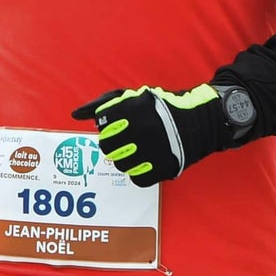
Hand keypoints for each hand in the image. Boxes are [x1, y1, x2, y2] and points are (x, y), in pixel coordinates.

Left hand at [70, 84, 228, 187]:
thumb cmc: (159, 107)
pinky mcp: (164, 167)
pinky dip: (139, 172)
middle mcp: (141, 129)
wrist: (200, 121)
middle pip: (107, 148)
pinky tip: (146, 161)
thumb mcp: (131, 96)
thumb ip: (101, 104)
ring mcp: (153, 150)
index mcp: (131, 109)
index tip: (118, 126)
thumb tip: (75, 115)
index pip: (101, 126)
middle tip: (125, 141)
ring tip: (137, 150)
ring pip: (120, 165)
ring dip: (125, 159)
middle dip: (112, 145)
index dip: (107, 127)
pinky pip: (137, 179)